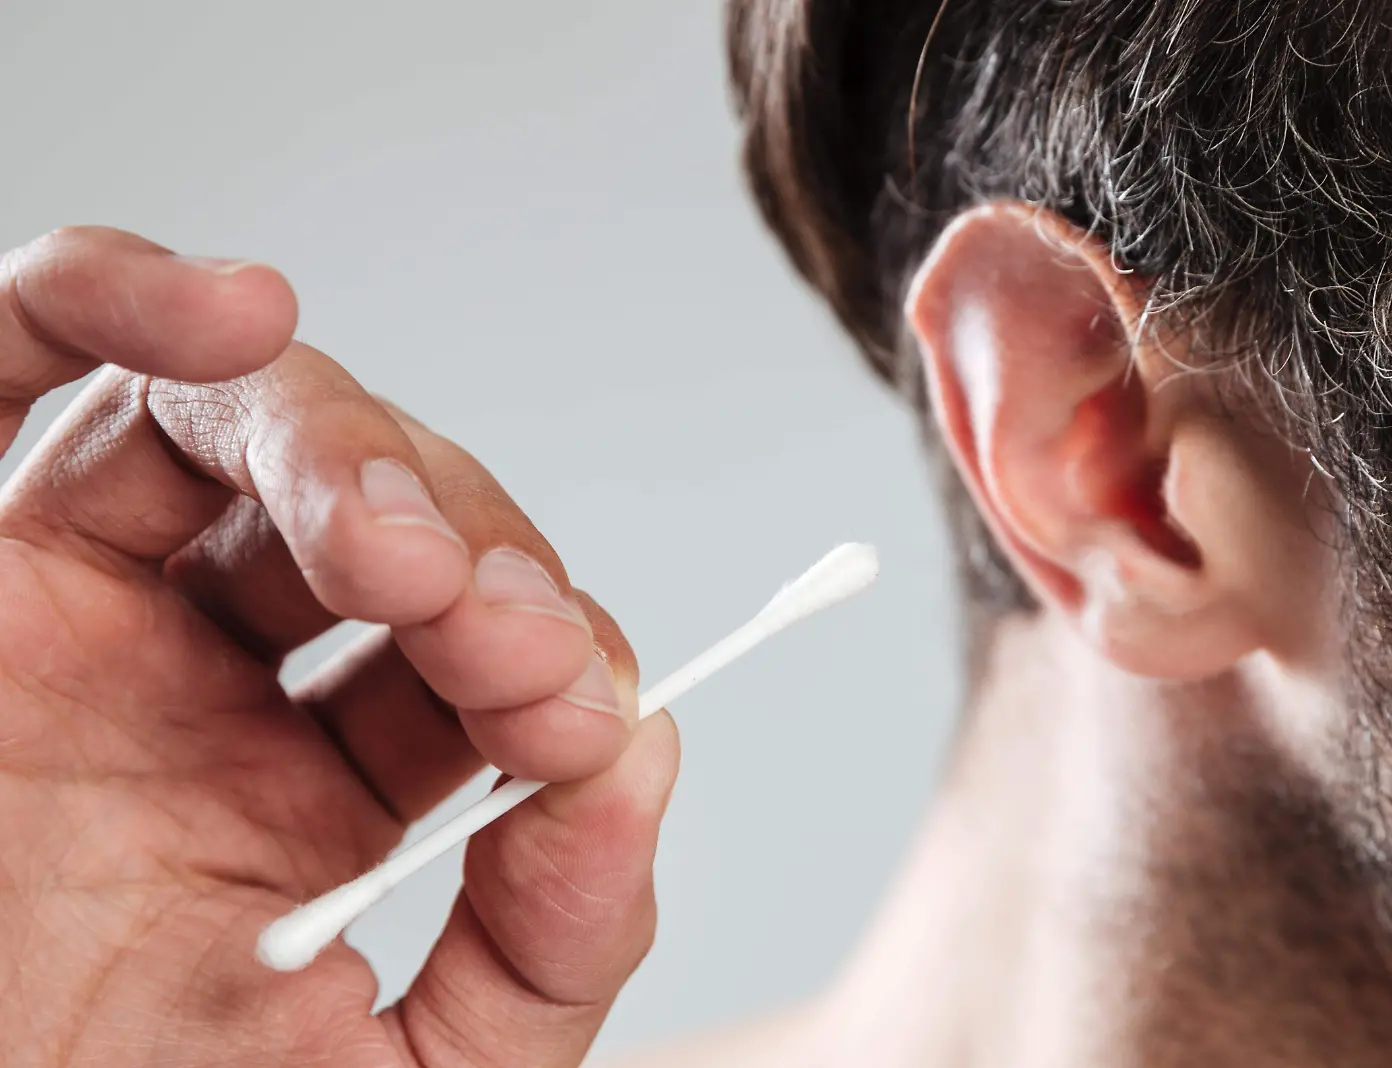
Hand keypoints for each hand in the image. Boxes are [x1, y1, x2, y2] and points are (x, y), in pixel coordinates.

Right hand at [0, 228, 678, 1065]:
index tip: (579, 710)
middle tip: (494, 629)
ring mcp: (78, 618)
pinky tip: (239, 311)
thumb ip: (553, 939)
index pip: (472, 652)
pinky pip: (20, 370)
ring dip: (342, 446)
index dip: (545, 648)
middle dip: (467, 545)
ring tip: (393, 546)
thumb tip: (646, 752)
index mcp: (315, 798)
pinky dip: (118, 299)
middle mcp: (202, 688)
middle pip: (377, 517)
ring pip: (234, 427)